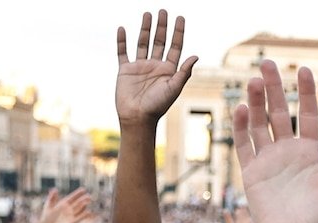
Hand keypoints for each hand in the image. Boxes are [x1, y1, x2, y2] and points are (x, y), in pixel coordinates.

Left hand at [37, 187, 91, 222]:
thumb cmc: (46, 218)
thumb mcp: (48, 206)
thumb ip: (52, 198)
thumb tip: (55, 189)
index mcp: (63, 204)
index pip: (72, 197)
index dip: (78, 193)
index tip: (83, 189)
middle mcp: (69, 209)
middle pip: (78, 203)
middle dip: (84, 199)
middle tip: (89, 196)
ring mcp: (71, 215)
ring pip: (80, 209)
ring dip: (84, 206)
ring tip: (87, 202)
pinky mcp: (73, 222)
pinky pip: (80, 218)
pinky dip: (84, 215)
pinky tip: (88, 212)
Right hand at [114, 10, 197, 124]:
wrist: (137, 118)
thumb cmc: (157, 106)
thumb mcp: (173, 88)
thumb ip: (184, 72)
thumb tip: (195, 55)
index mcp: (168, 70)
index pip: (175, 46)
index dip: (178, 32)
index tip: (180, 17)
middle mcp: (155, 66)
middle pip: (159, 41)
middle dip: (162, 26)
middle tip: (163, 10)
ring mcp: (140, 67)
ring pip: (142, 43)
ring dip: (145, 29)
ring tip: (147, 14)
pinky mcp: (125, 70)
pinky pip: (122, 52)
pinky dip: (122, 41)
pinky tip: (123, 29)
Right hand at [234, 60, 317, 222]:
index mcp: (311, 154)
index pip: (307, 115)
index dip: (306, 93)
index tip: (304, 70)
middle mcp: (288, 153)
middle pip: (279, 112)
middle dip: (274, 88)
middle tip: (268, 63)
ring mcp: (268, 162)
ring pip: (259, 124)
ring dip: (255, 102)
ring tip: (254, 80)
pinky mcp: (251, 174)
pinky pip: (244, 146)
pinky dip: (241, 127)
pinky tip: (240, 108)